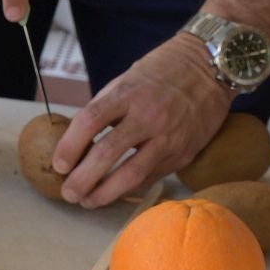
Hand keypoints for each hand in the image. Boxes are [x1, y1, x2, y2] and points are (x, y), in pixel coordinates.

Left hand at [52, 36, 233, 207]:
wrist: (210, 67)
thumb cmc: (160, 73)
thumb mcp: (126, 80)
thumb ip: (102, 109)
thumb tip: (75, 142)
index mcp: (127, 93)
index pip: (89, 122)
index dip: (69, 146)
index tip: (58, 165)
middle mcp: (148, 116)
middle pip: (106, 153)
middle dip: (82, 179)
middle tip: (68, 193)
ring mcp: (168, 136)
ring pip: (132, 173)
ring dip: (105, 193)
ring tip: (87, 201)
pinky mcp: (183, 152)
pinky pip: (151, 176)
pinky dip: (130, 187)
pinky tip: (115, 193)